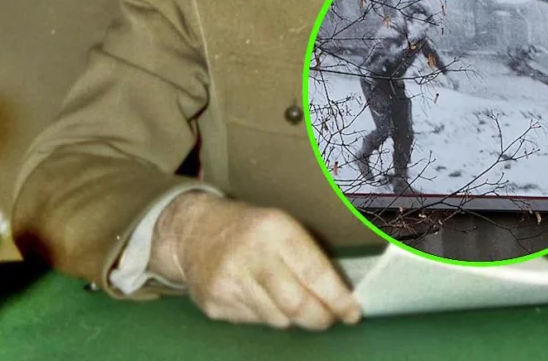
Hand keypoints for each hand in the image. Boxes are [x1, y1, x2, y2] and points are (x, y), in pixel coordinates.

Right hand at [150, 192, 360, 329]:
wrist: (194, 231)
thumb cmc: (251, 229)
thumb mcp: (281, 225)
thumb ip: (308, 256)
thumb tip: (341, 293)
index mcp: (275, 229)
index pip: (314, 272)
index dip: (337, 298)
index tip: (353, 312)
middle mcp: (252, 255)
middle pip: (296, 304)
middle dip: (320, 318)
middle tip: (331, 318)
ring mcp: (230, 282)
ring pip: (278, 319)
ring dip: (293, 318)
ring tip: (293, 302)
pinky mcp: (215, 304)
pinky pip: (255, 322)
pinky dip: (268, 315)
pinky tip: (262, 298)